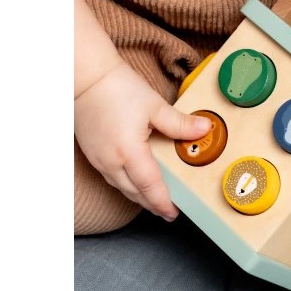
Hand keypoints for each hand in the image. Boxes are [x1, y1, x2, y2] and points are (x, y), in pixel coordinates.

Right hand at [74, 62, 210, 220]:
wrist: (85, 77)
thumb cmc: (117, 88)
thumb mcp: (154, 106)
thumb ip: (180, 123)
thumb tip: (205, 129)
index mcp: (129, 152)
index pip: (150, 187)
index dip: (163, 202)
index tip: (173, 213)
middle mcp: (111, 162)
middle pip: (135, 193)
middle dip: (152, 204)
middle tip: (168, 212)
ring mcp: (99, 160)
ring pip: (121, 188)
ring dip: (139, 196)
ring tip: (155, 200)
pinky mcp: (92, 154)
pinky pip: (112, 178)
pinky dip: (126, 185)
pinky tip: (135, 182)